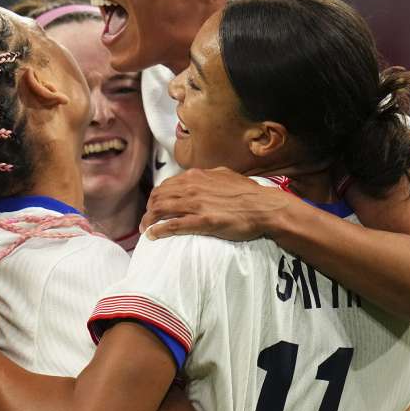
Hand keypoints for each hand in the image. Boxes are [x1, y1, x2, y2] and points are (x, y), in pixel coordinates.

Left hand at [141, 168, 290, 240]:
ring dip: (149, 220)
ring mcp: (196, 204)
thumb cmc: (247, 193)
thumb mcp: (224, 175)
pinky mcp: (203, 221)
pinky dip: (159, 230)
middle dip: (148, 209)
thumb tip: (200, 176)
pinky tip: (153, 235)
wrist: (264, 207)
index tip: (154, 206)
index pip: (165, 185)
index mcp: (196, 176)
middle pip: (158, 197)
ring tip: (145, 229)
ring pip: (161, 210)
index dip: (156, 197)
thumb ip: (208, 176)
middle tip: (147, 220)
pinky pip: (173, 225)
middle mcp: (192, 188)